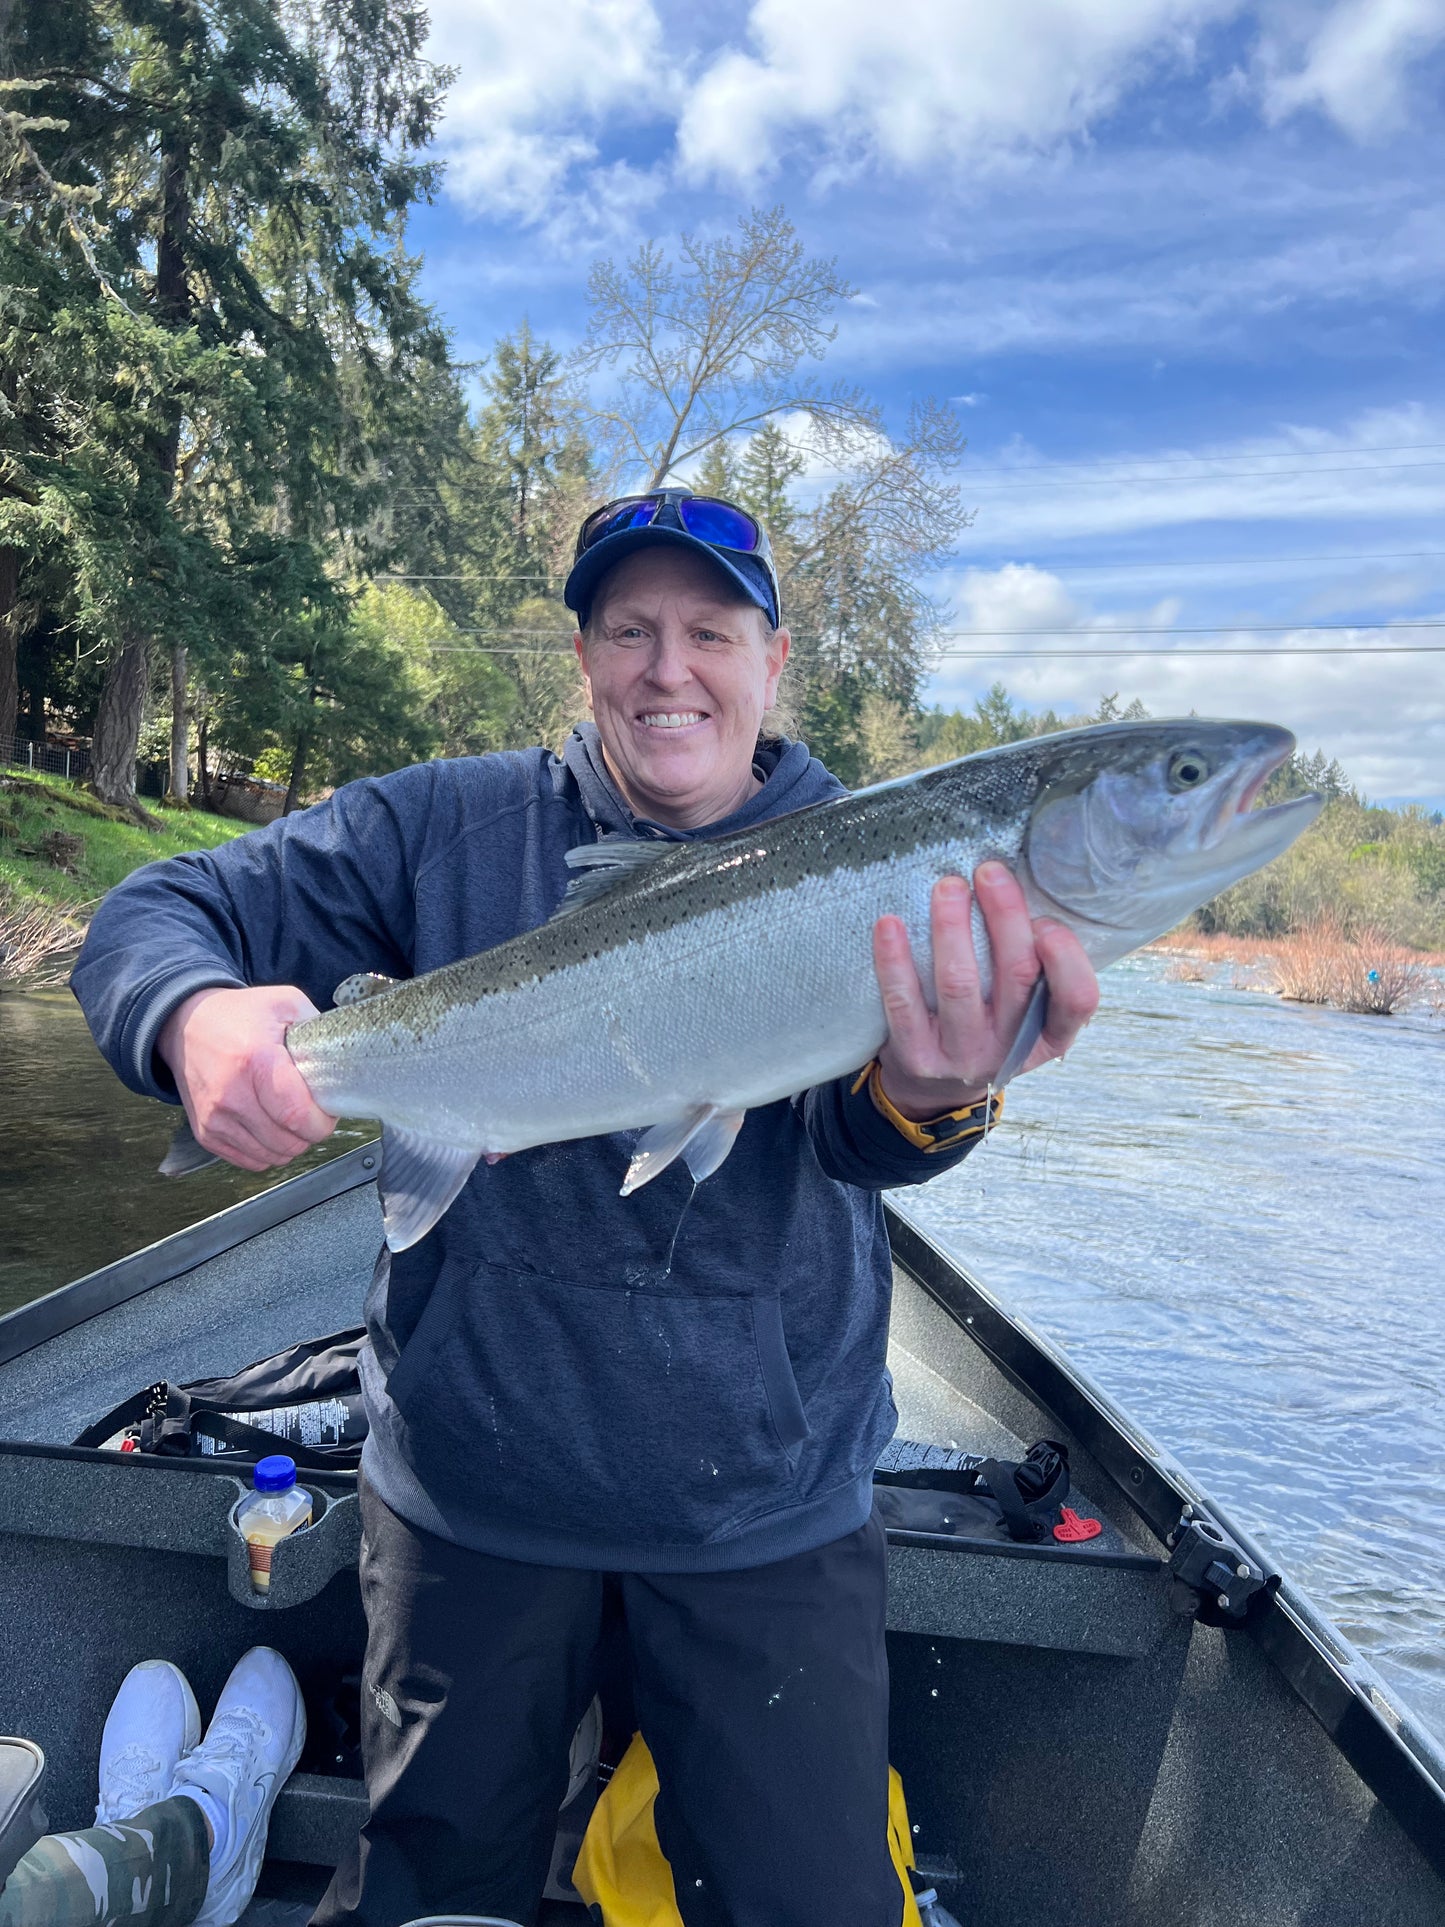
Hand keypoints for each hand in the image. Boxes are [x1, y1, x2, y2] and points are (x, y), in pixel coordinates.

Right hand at [158, 985, 336, 1171]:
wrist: (184, 1024)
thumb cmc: (238, 1014)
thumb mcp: (284, 1002)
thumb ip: (318, 1026)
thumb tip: (343, 1055)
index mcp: (256, 1061)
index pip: (297, 1115)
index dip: (322, 1123)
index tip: (328, 1112)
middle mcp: (232, 1094)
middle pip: (288, 1142)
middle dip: (310, 1133)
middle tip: (312, 1113)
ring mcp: (215, 1117)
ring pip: (271, 1156)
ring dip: (290, 1144)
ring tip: (291, 1119)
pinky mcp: (206, 1132)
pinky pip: (250, 1161)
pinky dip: (267, 1151)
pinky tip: (270, 1128)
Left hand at [872, 862, 1099, 1121]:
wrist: (933, 1086)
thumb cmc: (988, 1024)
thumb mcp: (1025, 1010)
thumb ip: (1034, 965)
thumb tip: (1018, 888)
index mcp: (1050, 1036)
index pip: (1077, 1001)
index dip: (1066, 957)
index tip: (1045, 921)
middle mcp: (1009, 1049)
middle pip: (1017, 975)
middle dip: (1005, 915)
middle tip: (989, 871)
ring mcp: (962, 1055)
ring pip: (959, 984)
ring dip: (952, 928)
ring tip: (947, 886)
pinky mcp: (916, 1056)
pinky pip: (903, 1002)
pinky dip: (894, 959)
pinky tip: (889, 923)